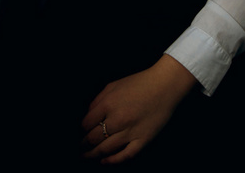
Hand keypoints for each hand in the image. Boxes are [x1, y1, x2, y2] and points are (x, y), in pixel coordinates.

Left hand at [80, 55, 197, 164]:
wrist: (165, 86)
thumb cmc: (139, 83)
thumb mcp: (113, 85)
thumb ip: (98, 100)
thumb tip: (87, 116)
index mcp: (108, 104)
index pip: (86, 123)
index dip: (81, 130)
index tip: (81, 133)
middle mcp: (118, 119)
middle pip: (93, 138)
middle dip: (83, 145)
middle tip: (79, 148)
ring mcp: (131, 131)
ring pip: (105, 149)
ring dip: (92, 155)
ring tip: (86, 157)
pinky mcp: (143, 140)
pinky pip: (125, 155)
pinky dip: (113, 161)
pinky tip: (104, 162)